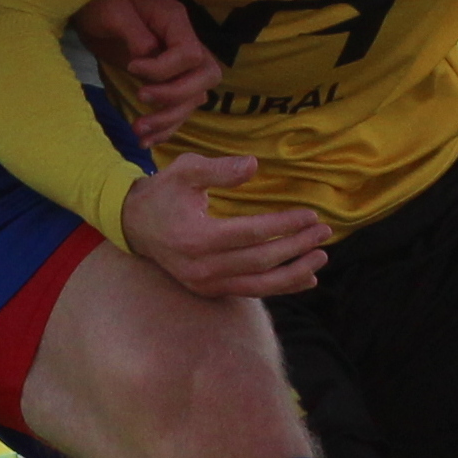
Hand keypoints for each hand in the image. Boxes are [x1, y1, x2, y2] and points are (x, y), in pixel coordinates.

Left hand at [71, 0, 215, 145]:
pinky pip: (178, 109)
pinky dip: (165, 128)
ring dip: (167, 119)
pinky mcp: (166, 81)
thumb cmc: (103, 1)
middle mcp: (184, 43)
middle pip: (205, 78)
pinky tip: (145, 140)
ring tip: (137, 130)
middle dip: (175, 98)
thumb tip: (146, 59)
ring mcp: (178, 65)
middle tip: (141, 98)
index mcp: (175, 21)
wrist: (95, 5)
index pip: (189, 54)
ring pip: (193, 100)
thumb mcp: (113, 12)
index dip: (164, 69)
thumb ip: (134, 35)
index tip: (131, 67)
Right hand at [121, 154, 331, 298]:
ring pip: (260, 284)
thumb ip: (218, 169)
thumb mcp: (185, 170)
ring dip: (294, 272)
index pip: (252, 233)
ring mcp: (205, 282)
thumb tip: (253, 165)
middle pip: (261, 260)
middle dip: (297, 246)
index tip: (310, 214)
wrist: (134, 224)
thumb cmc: (164, 192)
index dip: (284, 225)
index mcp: (197, 236)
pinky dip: (280, 287)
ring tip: (321, 257)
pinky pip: (250, 292)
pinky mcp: (208, 290)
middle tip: (323, 231)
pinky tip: (305, 279)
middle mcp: (202, 266)